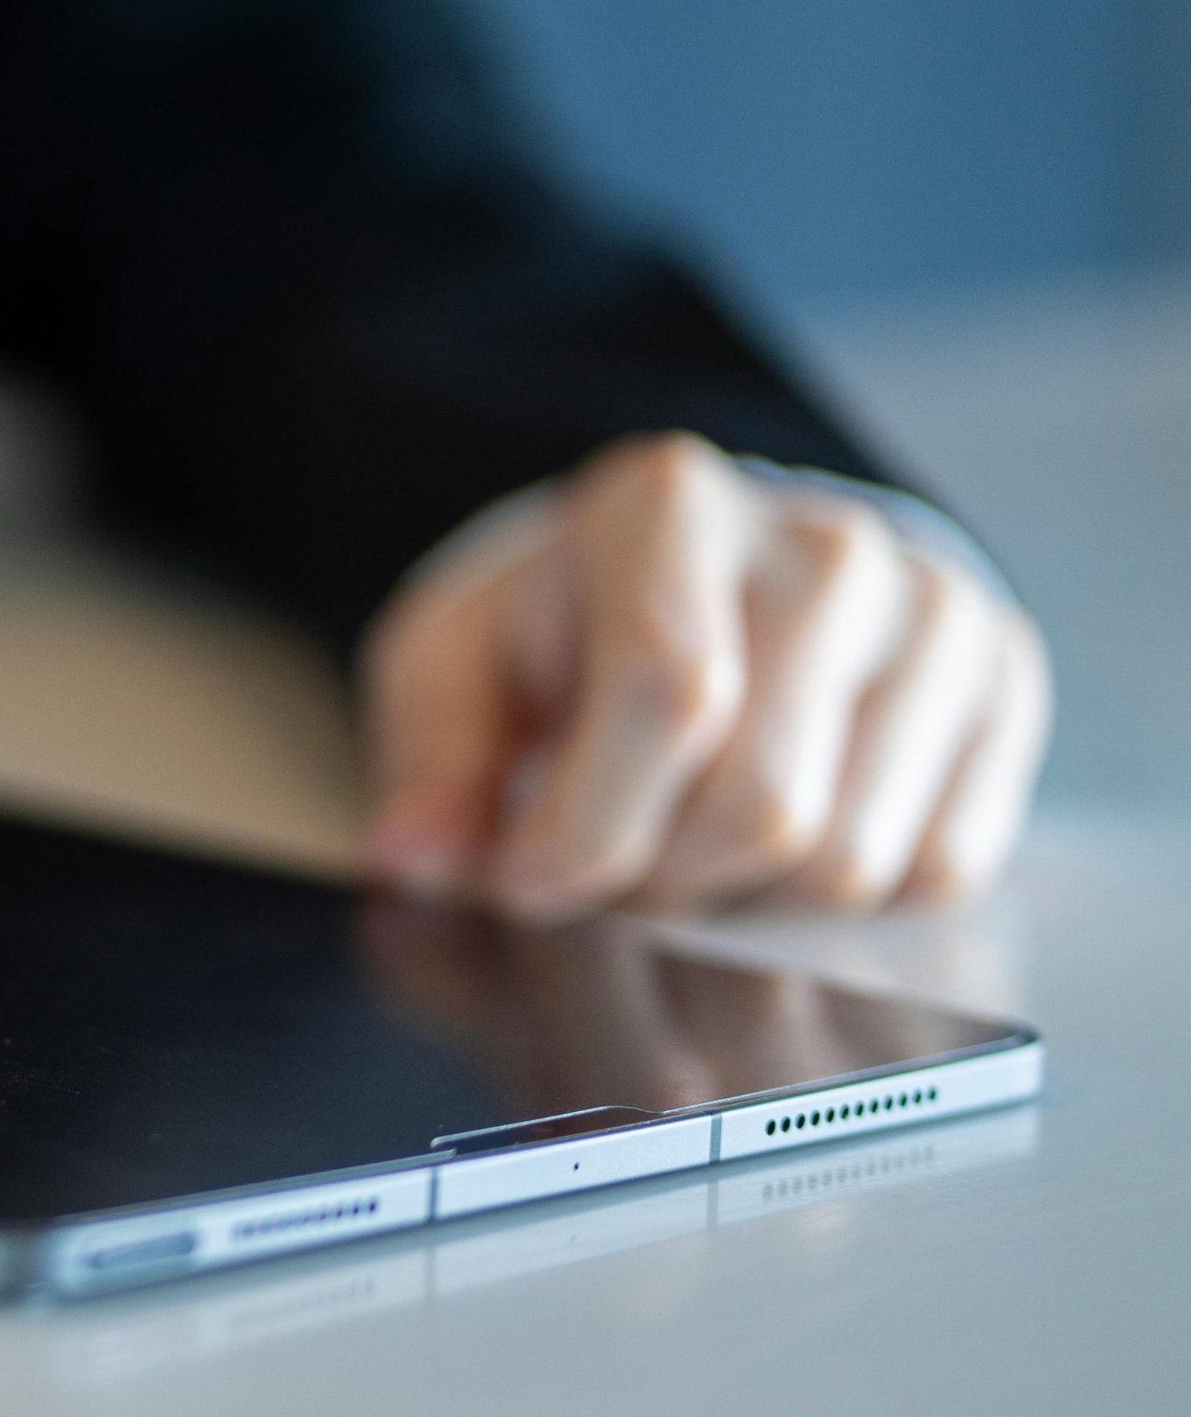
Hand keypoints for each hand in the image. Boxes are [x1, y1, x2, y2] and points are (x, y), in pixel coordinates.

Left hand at [360, 434, 1050, 916]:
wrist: (698, 578)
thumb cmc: (561, 630)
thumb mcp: (453, 665)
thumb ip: (432, 759)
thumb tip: (415, 855)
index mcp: (671, 508)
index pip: (667, 692)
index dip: (587, 828)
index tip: (527, 881)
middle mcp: (826, 546)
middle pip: (762, 801)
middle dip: (657, 882)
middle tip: (607, 871)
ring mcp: (935, 616)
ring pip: (847, 859)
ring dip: (743, 903)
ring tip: (683, 848)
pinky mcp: (1002, 688)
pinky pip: (933, 874)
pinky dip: (836, 908)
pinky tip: (771, 848)